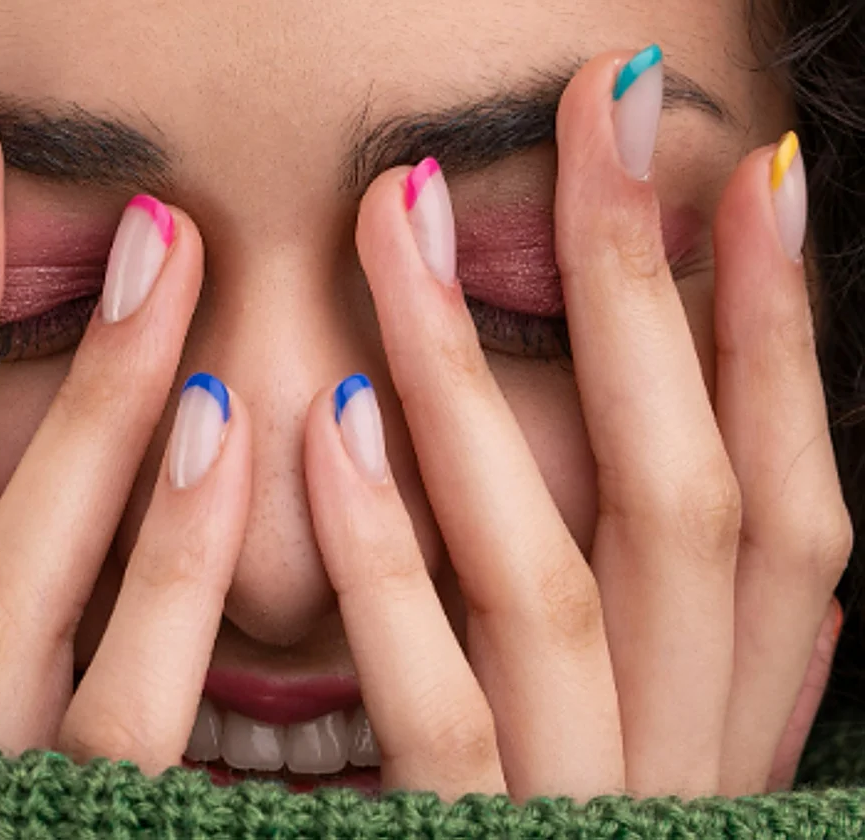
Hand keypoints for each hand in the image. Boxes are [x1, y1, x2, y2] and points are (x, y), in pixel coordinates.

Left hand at [304, 48, 850, 801]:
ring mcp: (577, 813)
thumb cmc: (554, 836)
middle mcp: (684, 761)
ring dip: (472, 387)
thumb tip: (647, 401)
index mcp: (735, 723)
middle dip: (640, 298)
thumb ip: (630, 589)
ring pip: (552, 575)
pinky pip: (431, 704)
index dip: (783, 338)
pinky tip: (324, 418)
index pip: (791, 504)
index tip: (751, 177)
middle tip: (593, 119)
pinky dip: (389, 557)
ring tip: (403, 220)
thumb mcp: (624, 718)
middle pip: (683, 499)